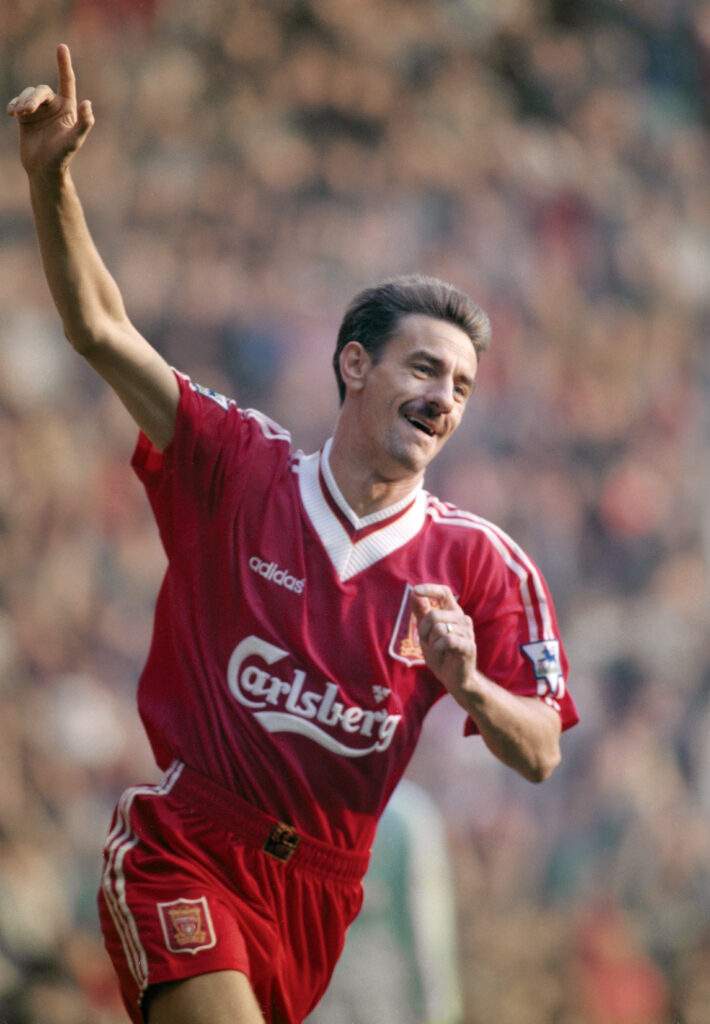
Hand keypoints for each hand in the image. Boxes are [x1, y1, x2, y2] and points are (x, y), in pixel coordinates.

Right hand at [7, 44, 93, 176]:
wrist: (44, 169)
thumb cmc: (62, 156)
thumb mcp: (74, 141)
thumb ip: (84, 124)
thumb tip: (88, 104)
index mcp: (68, 108)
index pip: (67, 81)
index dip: (64, 64)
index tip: (61, 46)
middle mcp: (54, 105)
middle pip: (41, 90)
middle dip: (33, 98)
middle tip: (26, 111)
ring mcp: (39, 110)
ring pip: (28, 94)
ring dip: (23, 102)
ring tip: (19, 114)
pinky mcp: (26, 116)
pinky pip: (18, 102)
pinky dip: (14, 104)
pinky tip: (12, 112)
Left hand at [410, 583, 477, 703]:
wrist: (454, 678)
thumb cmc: (440, 653)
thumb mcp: (426, 631)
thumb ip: (421, 611)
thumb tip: (413, 591)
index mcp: (452, 612)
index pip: (444, 592)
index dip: (430, 589)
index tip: (415, 590)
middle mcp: (462, 619)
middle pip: (434, 614)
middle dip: (423, 630)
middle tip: (427, 641)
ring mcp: (467, 632)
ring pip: (439, 628)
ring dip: (431, 641)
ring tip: (437, 649)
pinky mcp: (468, 646)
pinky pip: (447, 640)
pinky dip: (438, 648)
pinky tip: (442, 653)